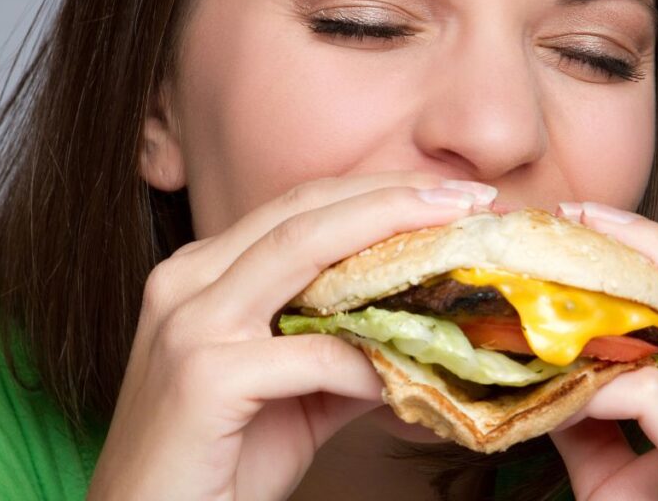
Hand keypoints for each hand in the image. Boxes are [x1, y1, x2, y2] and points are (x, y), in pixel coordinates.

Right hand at [88, 173, 496, 499]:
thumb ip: (339, 355)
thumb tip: (415, 335)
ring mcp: (188, 323)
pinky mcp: (200, 375)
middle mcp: (186, 279)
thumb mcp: (287, 397)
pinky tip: (401, 375)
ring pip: (300, 251)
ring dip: (388, 239)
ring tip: (455, 244)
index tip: (448, 195)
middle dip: (393, 197)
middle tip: (471, 198)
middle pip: (302, 212)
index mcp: (201, 272)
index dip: (374, 194)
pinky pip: (305, 354)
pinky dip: (361, 359)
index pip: (297, 209)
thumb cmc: (213, 463)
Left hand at [551, 202, 657, 499]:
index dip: (655, 250)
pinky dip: (609, 381)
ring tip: (576, 254)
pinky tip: (565, 381)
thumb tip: (543, 366)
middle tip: (579, 213)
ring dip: (644, 277)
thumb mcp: (611, 468)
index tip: (584, 221)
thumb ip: (590, 414)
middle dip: (653, 239)